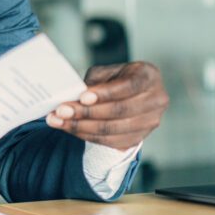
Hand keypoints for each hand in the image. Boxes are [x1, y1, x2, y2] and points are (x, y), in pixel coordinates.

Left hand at [47, 62, 168, 149]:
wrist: (130, 94)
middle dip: (86, 112)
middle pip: (120, 111)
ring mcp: (150, 122)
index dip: (105, 93)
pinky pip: (111, 142)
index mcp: (149, 76)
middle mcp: (156, 100)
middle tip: (61, 110)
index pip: (128, 86)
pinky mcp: (139, 138)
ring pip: (113, 129)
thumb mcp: (106, 72)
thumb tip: (75, 96)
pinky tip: (69, 129)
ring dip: (81, 127)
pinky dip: (87, 136)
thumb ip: (94, 82)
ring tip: (58, 121)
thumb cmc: (116, 78)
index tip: (82, 97)